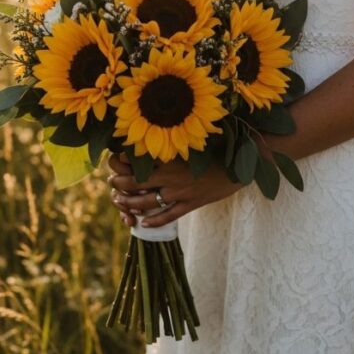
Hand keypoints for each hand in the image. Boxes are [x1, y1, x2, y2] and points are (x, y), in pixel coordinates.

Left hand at [107, 150, 241, 228]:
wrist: (242, 164)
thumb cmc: (218, 148)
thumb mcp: (194, 140)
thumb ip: (174, 139)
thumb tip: (156, 130)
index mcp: (171, 156)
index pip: (139, 159)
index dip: (123, 161)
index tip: (115, 159)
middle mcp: (172, 175)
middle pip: (137, 182)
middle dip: (120, 183)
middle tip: (111, 183)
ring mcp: (181, 192)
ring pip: (148, 201)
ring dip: (131, 203)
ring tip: (120, 202)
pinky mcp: (192, 204)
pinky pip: (169, 215)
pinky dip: (155, 220)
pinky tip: (144, 223)